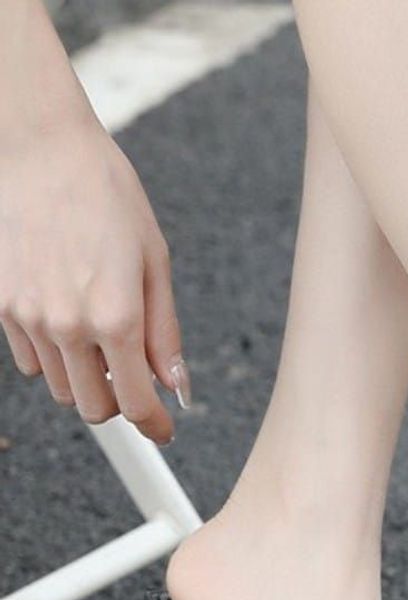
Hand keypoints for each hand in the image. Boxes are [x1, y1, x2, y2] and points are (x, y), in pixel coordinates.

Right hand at [0, 114, 185, 445]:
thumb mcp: (155, 262)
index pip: (135, 404)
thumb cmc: (106, 195)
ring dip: (85, 379)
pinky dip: (53, 355)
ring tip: (101, 336)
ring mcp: (27, 316)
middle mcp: (67, 325)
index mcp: (116, 317)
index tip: (163, 430)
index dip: (154, 426)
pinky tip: (68, 318)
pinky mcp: (0, 303)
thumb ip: (165, 333)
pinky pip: (30, 359)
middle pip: (94, 408)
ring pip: (60, 387)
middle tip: (135, 377)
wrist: (38, 148)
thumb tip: (177, 386)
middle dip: (119, 403)